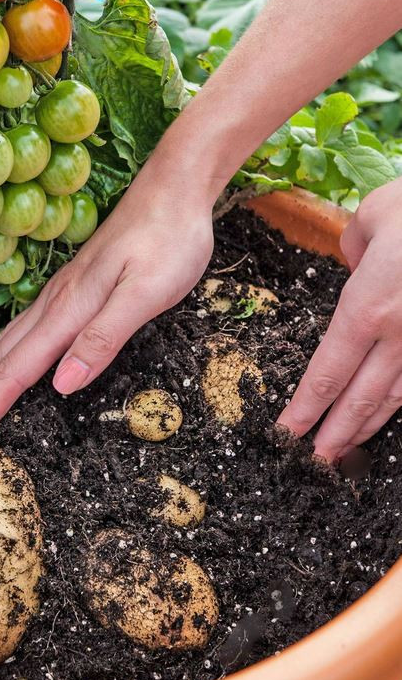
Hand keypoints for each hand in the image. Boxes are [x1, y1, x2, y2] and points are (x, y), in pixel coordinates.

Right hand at [0, 155, 215, 445]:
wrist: (175, 188)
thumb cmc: (168, 239)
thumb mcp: (145, 294)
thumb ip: (103, 338)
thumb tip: (62, 386)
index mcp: (71, 307)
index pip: (20, 367)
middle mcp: (58, 299)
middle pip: (6, 355)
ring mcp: (64, 290)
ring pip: (13, 339)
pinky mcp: (76, 284)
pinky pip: (29, 326)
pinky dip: (10, 352)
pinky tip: (13, 356)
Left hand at [277, 178, 401, 460]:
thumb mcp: (370, 218)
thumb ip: (353, 249)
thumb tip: (355, 265)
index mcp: (367, 307)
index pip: (328, 370)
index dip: (307, 406)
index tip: (287, 432)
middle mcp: (400, 333)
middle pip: (360, 396)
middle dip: (335, 432)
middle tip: (314, 462)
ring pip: (398, 396)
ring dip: (369, 425)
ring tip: (348, 448)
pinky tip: (392, 413)